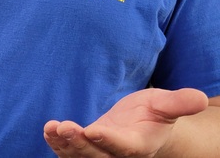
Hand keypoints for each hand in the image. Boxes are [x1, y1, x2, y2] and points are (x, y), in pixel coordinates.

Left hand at [43, 88, 207, 156]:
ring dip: (64, 145)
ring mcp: (101, 153)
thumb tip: (200, 97)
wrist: (144, 126)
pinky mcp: (87, 149)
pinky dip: (58, 144)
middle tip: (65, 127)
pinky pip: (71, 152)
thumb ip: (178, 103)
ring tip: (52, 128)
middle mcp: (118, 154)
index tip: (93, 130)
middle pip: (97, 155)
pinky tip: (48, 130)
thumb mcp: (166, 105)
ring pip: (81, 156)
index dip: (109, 140)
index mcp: (139, 144)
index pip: (124, 146)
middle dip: (80, 143)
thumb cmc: (155, 114)